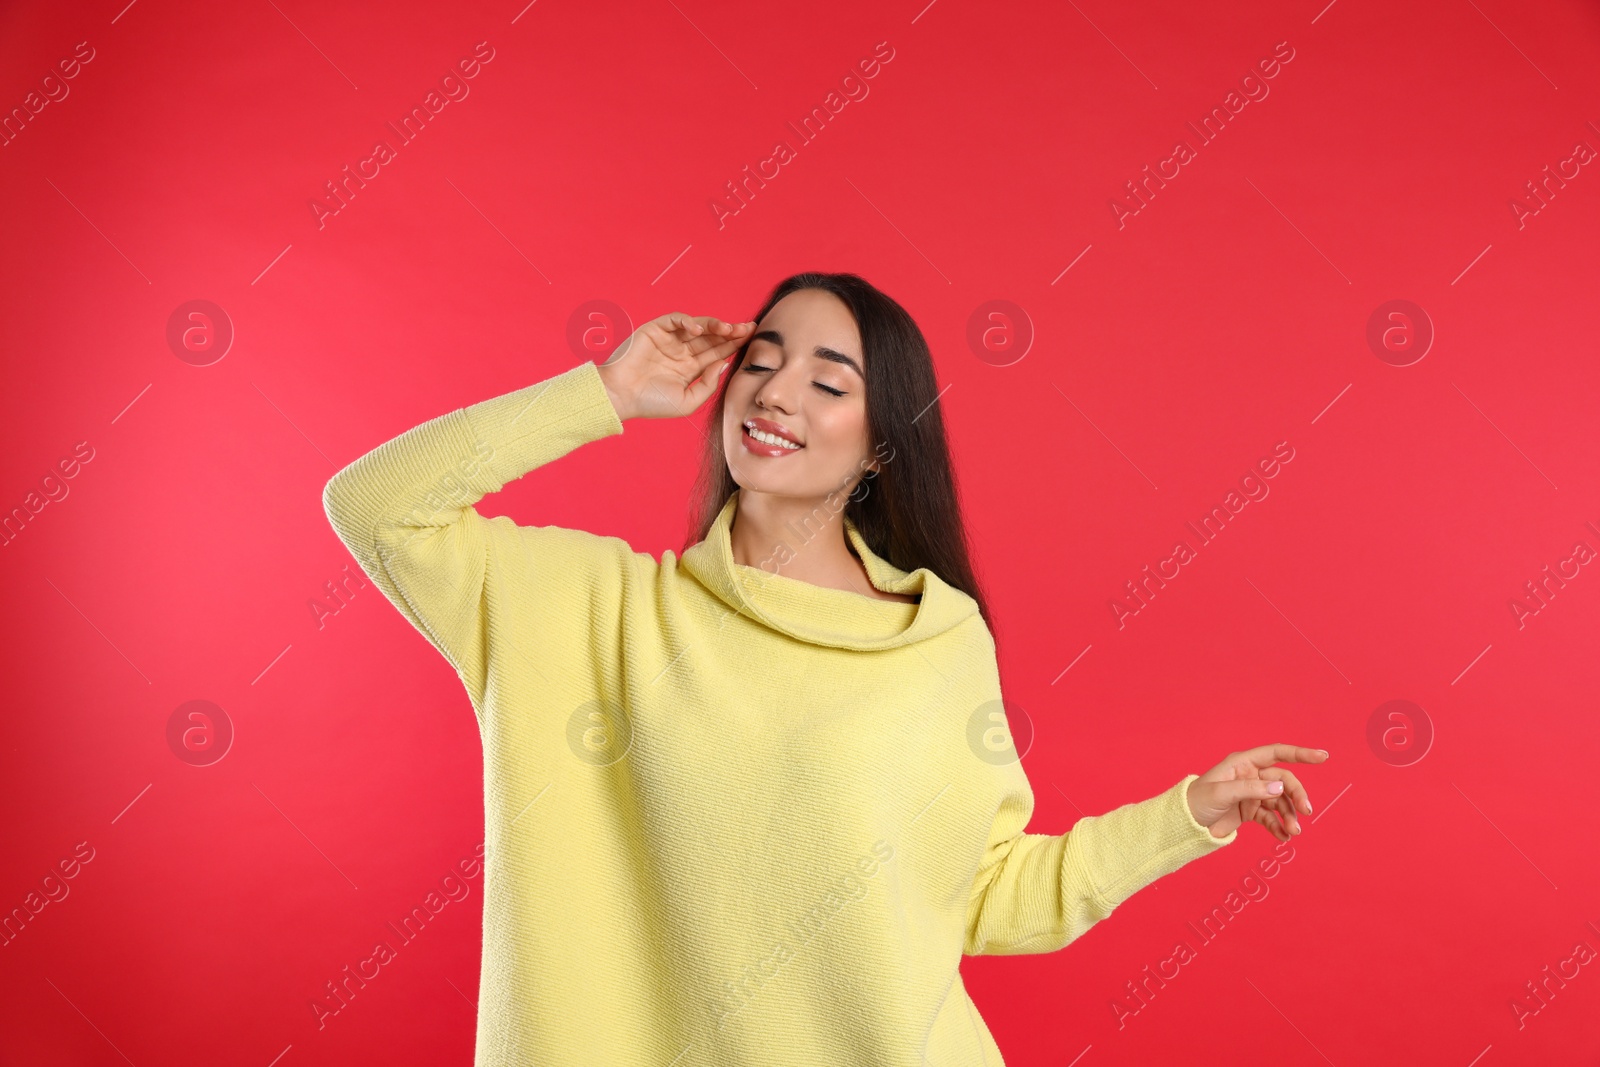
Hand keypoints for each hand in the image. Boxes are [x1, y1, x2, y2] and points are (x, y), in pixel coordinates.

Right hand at [596, 312, 754, 420]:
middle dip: (730, 332)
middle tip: (748, 328)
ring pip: (697, 327)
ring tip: (728, 328)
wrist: (621, 397)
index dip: (734, 344)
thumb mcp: (688, 401)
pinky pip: (674, 320)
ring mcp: (669, 340)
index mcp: (690, 368)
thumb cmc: (652, 404)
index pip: (716, 352)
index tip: (752, 337)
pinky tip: (698, 329)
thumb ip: (708, 383)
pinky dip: (687, 321)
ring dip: (713, 325)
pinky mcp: (655, 330)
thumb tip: (725, 363)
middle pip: (711, 337)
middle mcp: (682, 351)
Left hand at [1185, 744, 1327, 840]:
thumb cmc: (1197, 801)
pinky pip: (1272, 817)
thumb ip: (1250, 789)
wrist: (1185, 824)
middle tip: (1306, 813)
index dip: (1300, 753)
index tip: (1322, 757)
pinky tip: (1283, 837)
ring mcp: (1252, 794)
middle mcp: (1251, 776)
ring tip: (1293, 832)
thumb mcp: (1221, 793)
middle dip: (1297, 796)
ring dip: (1290, 816)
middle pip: (1284, 781)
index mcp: (1242, 763)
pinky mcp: (1251, 811)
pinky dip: (1279, 827)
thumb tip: (1280, 788)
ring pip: (1281, 802)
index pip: (1277, 753)